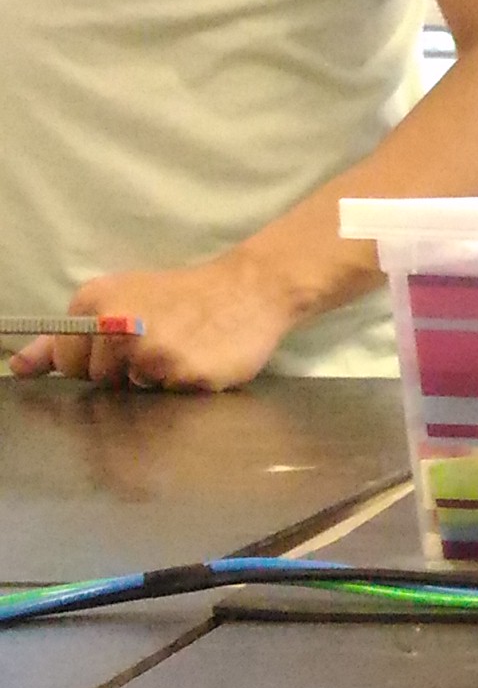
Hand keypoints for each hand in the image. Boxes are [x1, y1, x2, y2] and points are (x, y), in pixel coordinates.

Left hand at [9, 253, 301, 389]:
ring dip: (158, 380)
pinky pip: (173, 398)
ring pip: (137, 392)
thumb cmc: (179, 297)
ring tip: (180, 350)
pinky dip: (186, 385)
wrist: (245, 289)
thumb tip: (17, 368)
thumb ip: (62, 337)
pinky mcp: (186, 373)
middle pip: (101, 381)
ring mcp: (152, 352)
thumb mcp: (115, 301)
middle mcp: (117, 326)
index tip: (120, 348)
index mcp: (94, 303)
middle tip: (158, 344)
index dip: (93, 363)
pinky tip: (201, 359)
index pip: (69, 363)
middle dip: (126, 373)